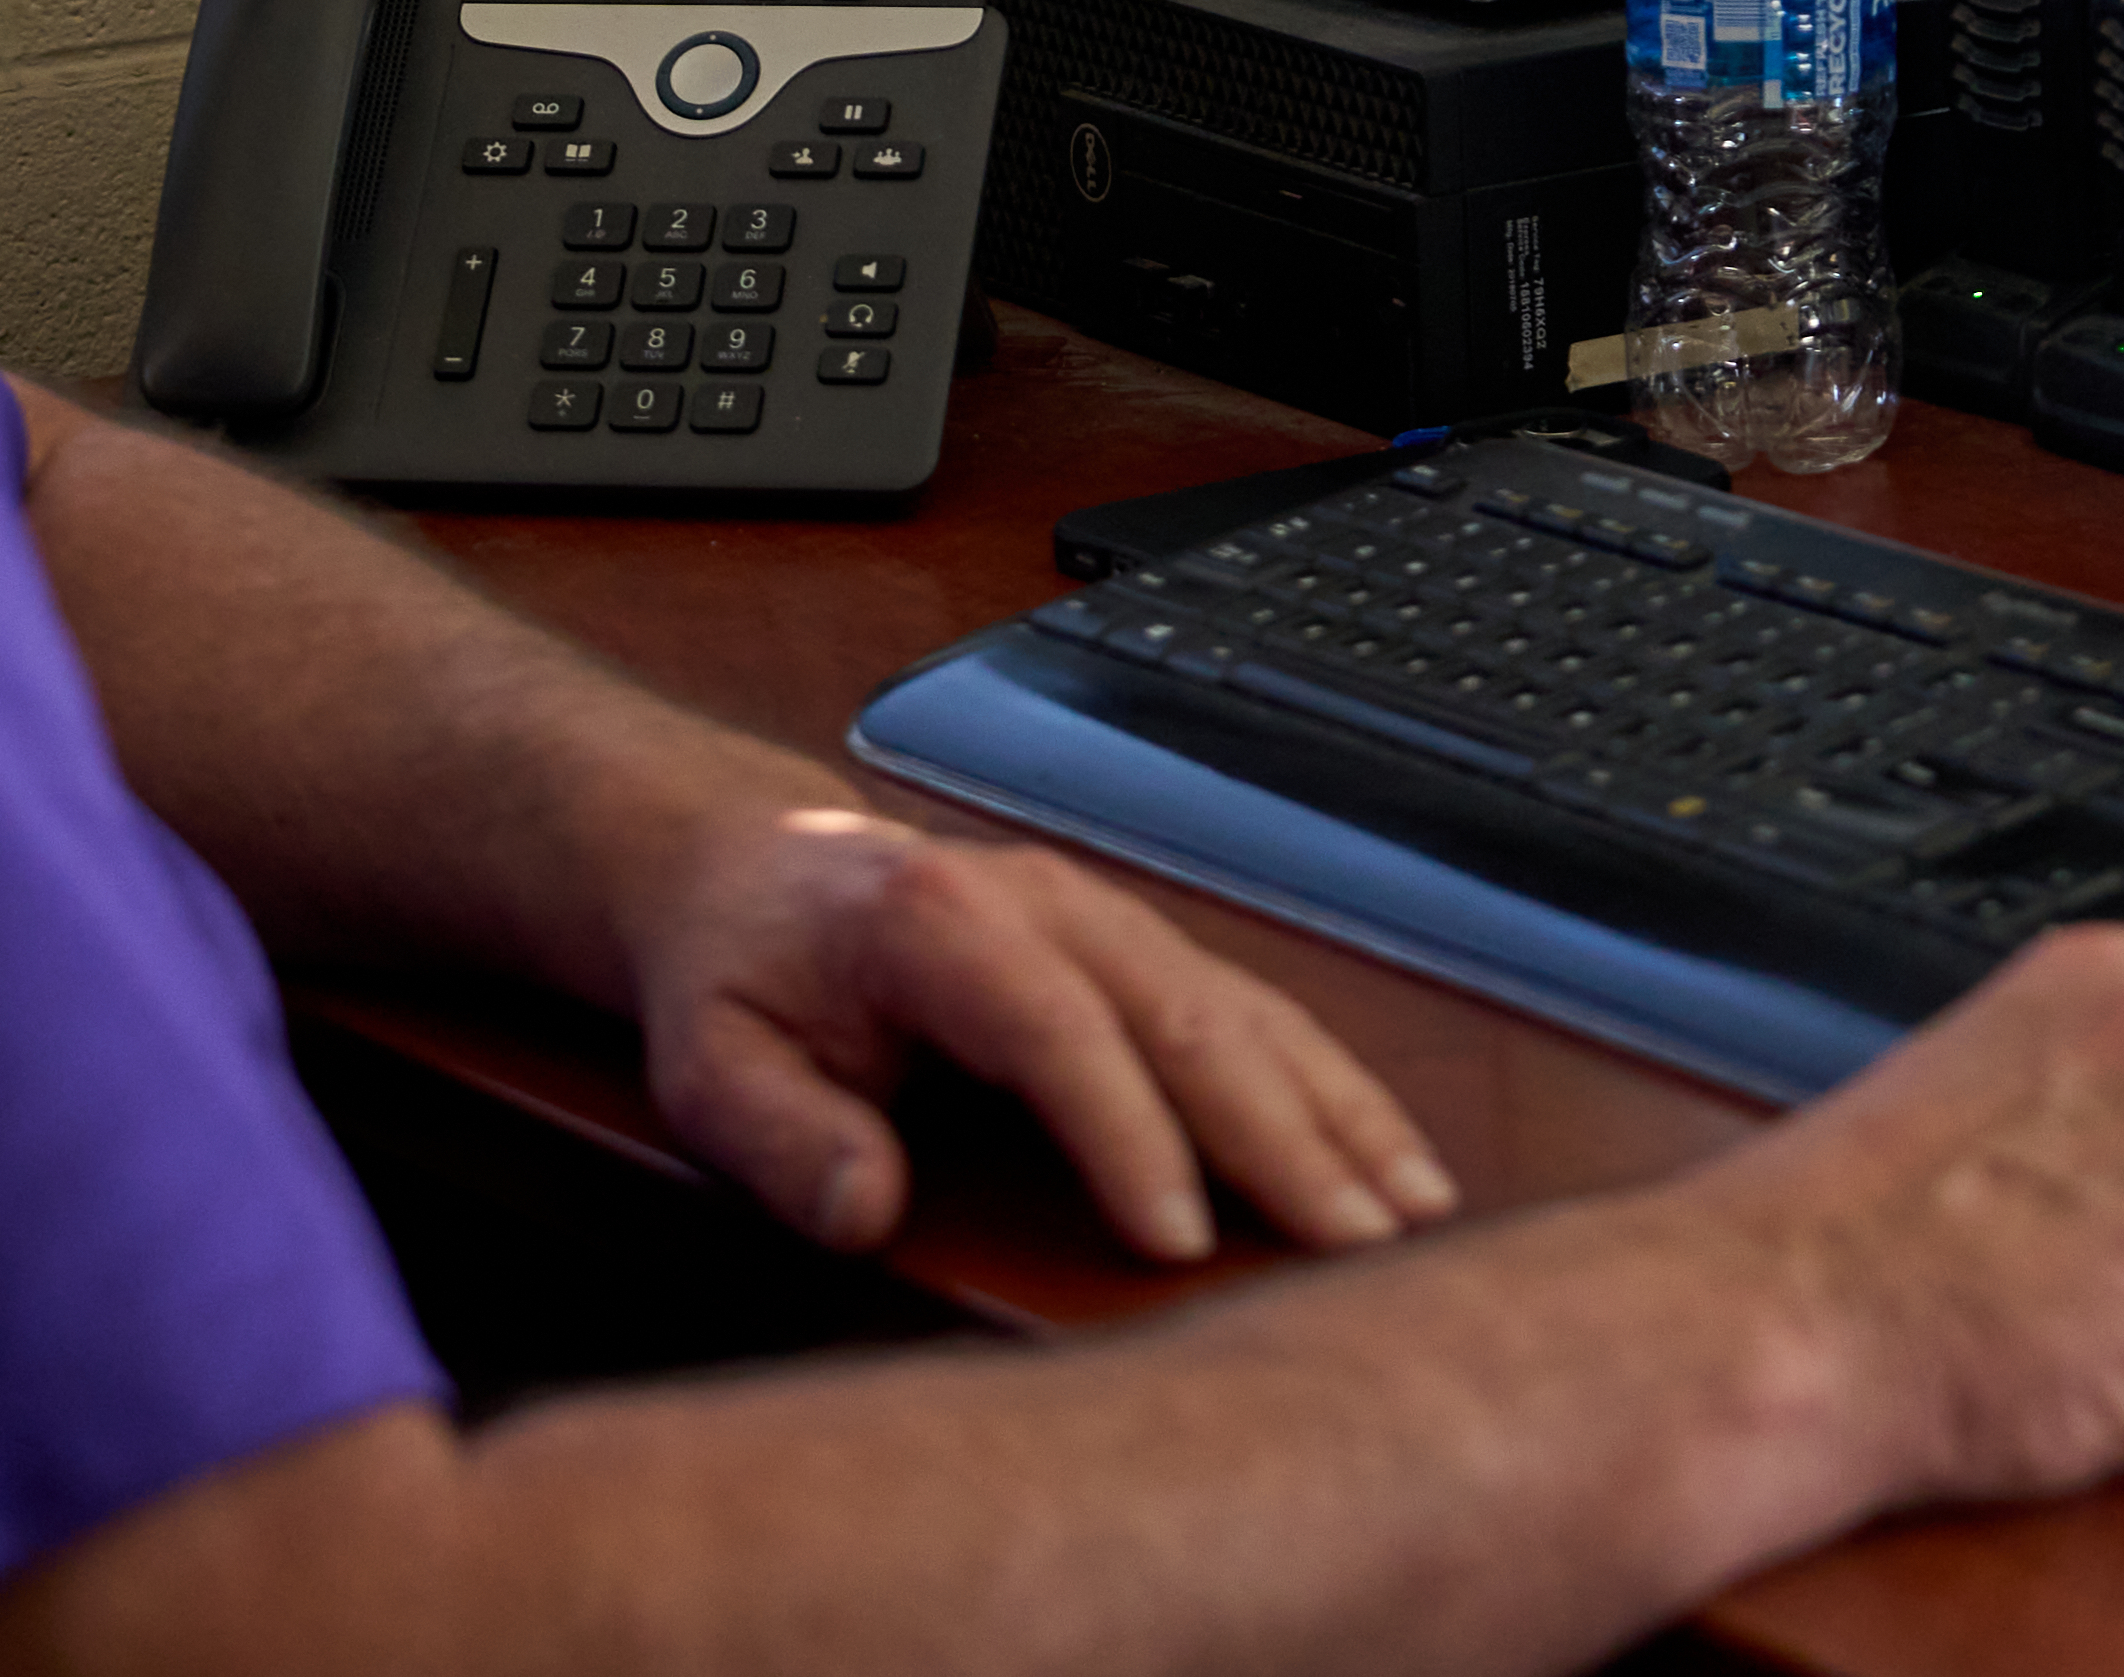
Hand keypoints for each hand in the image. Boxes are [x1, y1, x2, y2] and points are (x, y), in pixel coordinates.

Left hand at [616, 798, 1464, 1268]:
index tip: (1174, 1242)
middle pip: (1189, 1020)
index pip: (1057, 1032)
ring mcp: (1109, 918)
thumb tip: (867, 1207)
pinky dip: (1331, 1090)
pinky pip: (1255, 1016)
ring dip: (1338, 1114)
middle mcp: (1049, 904)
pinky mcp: (1143, 950)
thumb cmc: (737, 978)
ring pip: (1247, 1013)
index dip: (1124, 1134)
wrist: (751, 870)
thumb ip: (779, 1139)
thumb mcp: (707, 1065)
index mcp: (940, 923)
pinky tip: (1388, 1161)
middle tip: (1355, 1253)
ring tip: (1415, 1217)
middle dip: (1281, 1139)